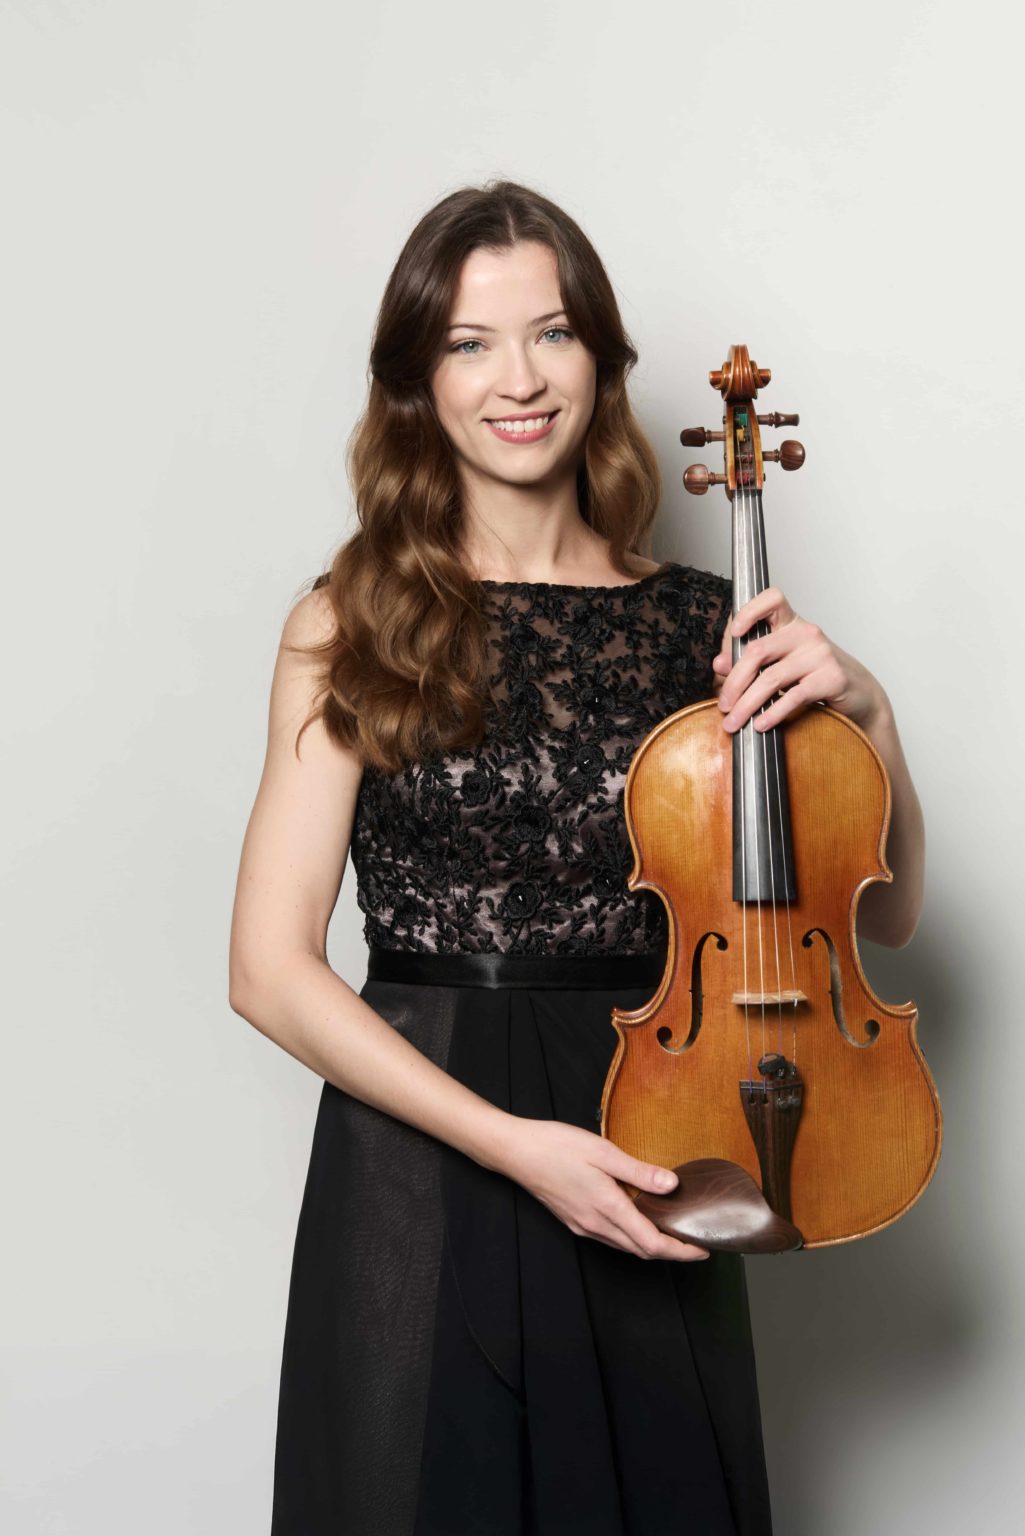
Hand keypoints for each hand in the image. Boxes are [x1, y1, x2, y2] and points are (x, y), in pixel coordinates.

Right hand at [498, 1117, 708, 1261]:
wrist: (515, 1152)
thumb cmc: (556, 1146)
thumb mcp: (602, 1152)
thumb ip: (638, 1171)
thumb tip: (672, 1185)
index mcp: (607, 1208)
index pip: (652, 1243)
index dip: (680, 1251)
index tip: (703, 1249)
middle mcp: (596, 1225)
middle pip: (642, 1251)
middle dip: (671, 1252)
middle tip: (695, 1244)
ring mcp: (583, 1226)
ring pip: (626, 1247)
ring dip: (651, 1246)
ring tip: (673, 1234)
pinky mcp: (574, 1221)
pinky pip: (611, 1238)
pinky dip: (632, 1237)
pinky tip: (638, 1222)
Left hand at [712, 585, 888, 733]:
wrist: (861, 694)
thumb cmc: (817, 676)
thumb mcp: (783, 664)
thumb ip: (751, 663)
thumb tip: (719, 664)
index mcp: (792, 624)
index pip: (772, 600)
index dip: (749, 611)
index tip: (734, 632)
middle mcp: (806, 633)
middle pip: (758, 651)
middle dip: (735, 682)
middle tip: (724, 705)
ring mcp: (820, 654)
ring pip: (771, 678)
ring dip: (747, 704)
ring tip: (734, 722)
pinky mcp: (831, 678)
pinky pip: (793, 696)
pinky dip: (773, 713)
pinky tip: (761, 724)